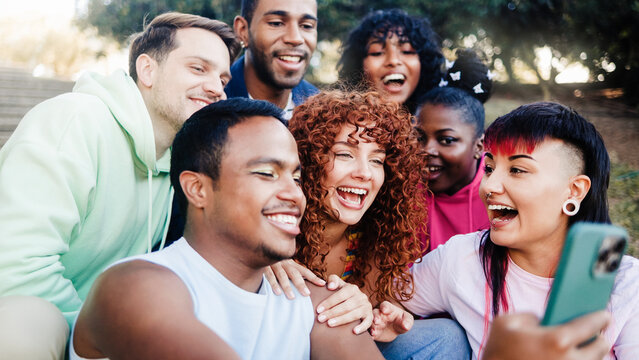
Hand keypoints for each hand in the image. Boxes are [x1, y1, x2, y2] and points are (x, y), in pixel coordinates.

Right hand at [265, 260, 325, 298]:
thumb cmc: (276, 265)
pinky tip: (277, 293)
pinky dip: (273, 284)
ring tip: (292, 297)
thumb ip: (296, 275)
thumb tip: (313, 284)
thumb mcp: (287, 267)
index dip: (313, 277)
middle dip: (300, 284)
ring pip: (282, 276)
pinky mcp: (265, 267)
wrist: (260, 252)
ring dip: (287, 287)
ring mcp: (275, 265)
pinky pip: (269, 276)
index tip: (323, 284)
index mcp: (292, 264)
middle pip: (294, 273)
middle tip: (307, 294)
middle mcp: (284, 263)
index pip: (304, 271)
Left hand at [315, 274, 372, 334]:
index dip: (329, 302)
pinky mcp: (370, 316)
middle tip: (320, 319)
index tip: (318, 310)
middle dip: (332, 313)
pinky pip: (368, 322)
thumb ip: (333, 280)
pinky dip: (362, 327)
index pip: (340, 295)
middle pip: (346, 306)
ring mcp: (366, 306)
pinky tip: (354, 331)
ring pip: (354, 314)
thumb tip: (330, 286)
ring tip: (330, 324)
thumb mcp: (339, 285)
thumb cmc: (343, 294)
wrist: (357, 300)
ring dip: (342, 320)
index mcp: (353, 288)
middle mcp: (361, 296)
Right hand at [369, 301, 413, 341]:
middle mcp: (379, 314)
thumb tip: (406, 326)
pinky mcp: (372, 330)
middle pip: (375, 312)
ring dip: (371, 326)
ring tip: (374, 331)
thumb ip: (408, 321)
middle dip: (375, 316)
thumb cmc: (401, 321)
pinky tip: (372, 337)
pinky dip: (369, 333)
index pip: (385, 305)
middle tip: (376, 321)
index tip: (385, 310)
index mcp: (388, 309)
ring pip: (370, 322)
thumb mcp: (407, 320)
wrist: (394, 330)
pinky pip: (368, 331)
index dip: (385, 307)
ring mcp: (374, 322)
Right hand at [482, 311, 610, 359]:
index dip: (600, 317)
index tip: (604, 315)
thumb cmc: (498, 350)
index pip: (590, 325)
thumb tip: (542, 321)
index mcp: (556, 340)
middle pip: (601, 346)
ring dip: (591, 353)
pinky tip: (570, 356)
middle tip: (593, 333)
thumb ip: (530, 315)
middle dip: (598, 337)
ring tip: (585, 345)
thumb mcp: (506, 322)